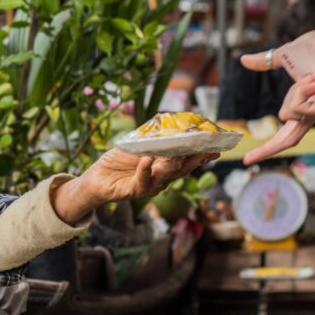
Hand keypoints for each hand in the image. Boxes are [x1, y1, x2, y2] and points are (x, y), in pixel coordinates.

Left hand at [53, 148, 216, 222]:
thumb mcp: (136, 146)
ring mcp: (149, 186)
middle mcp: (161, 179)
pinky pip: (142, 181)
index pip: (187, 160)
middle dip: (195, 160)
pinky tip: (148, 160)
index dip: (202, 155)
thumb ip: (152, 139)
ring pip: (165, 176)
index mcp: (165, 168)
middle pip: (182, 169)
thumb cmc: (118, 161)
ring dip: (172, 164)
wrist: (97, 178)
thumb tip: (168, 124)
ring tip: (176, 154)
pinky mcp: (134, 191)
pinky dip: (145, 170)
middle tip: (207, 149)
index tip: (217, 147)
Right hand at [240, 25, 314, 163]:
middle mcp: (312, 113)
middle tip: (246, 161)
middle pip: (287, 141)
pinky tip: (314, 80)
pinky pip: (297, 109)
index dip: (269, 145)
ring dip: (292, 94)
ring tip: (309, 78)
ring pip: (287, 114)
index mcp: (304, 105)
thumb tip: (243, 60)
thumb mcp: (282, 58)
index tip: (252, 157)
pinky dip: (300, 92)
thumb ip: (263, 62)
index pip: (285, 132)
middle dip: (266, 150)